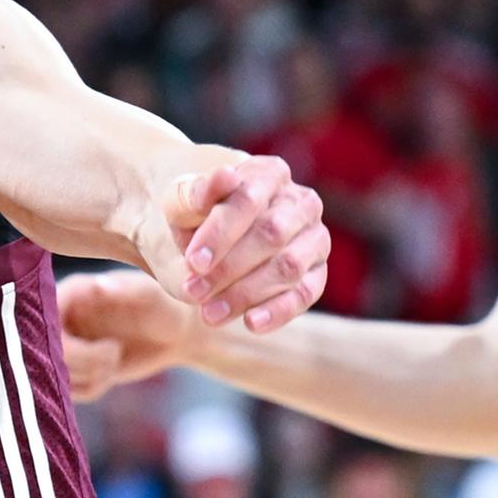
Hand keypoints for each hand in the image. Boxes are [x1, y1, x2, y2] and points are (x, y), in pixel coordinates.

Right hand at [58, 270, 196, 400]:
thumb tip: (98, 285)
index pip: (45, 315)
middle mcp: (62, 316)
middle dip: (82, 360)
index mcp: (74, 291)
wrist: (177, 332)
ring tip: (115, 359)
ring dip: (89, 375)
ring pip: (56, 372)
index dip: (62, 337)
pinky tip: (110, 375)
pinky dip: (91, 388)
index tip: (98, 345)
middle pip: (46, 348)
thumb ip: (125, 288)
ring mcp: (67, 343)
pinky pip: (69, 390)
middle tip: (114, 354)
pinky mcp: (75, 368)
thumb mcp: (151, 294)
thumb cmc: (166, 306)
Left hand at [165, 156, 329, 332]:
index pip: (248, 201)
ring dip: (247, 293)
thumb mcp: (181, 203)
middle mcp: (300, 203)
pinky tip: (250, 323)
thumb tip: (224, 176)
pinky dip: (279, 310)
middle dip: (229, 268)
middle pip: (271, 235)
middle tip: (193, 291)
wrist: (202, 242)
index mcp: (268, 174)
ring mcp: (313, 238)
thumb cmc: (192, 217)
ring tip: (209, 314)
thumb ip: (196, 192)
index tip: (192, 262)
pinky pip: (306, 293)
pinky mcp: (316, 272)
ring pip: (289, 267)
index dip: (220, 233)